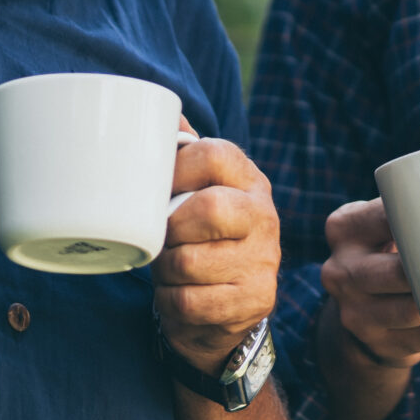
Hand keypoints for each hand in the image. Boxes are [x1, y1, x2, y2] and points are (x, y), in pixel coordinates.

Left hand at [153, 136, 281, 373]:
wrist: (228, 308)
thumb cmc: (201, 239)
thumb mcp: (198, 194)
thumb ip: (185, 156)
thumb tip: (161, 111)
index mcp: (249, 180)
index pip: (214, 154)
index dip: (175, 169)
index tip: (155, 190)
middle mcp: (265, 216)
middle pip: (208, 208)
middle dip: (170, 229)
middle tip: (162, 239)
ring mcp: (264, 260)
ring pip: (190, 262)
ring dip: (165, 272)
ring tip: (170, 271)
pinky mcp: (256, 300)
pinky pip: (190, 302)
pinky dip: (172, 302)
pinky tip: (179, 296)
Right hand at [319, 198, 419, 373]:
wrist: (361, 309)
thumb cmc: (387, 250)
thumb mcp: (381, 224)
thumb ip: (408, 206)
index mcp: (343, 228)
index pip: (385, 216)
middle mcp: (339, 270)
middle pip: (396, 270)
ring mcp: (352, 311)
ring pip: (411, 309)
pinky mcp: (374, 342)